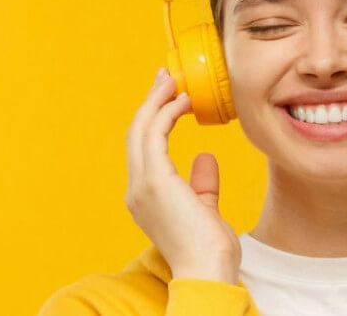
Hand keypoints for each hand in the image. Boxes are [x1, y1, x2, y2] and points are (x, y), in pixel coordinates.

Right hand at [124, 67, 241, 283]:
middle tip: (167, 76)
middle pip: (137, 132)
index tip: (170, 96)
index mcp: (145, 196)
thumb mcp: (205, 208)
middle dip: (151, 101)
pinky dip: (166, 113)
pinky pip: (155, 135)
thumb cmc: (209, 248)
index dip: (154, 118)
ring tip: (174, 80)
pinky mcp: (154, 180)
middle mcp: (137, 189)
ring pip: (141, 129)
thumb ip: (202, 183)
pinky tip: (183, 101)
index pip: (144, 148)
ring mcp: (142, 185)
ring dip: (157, 100)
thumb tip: (205, 157)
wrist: (208, 270)